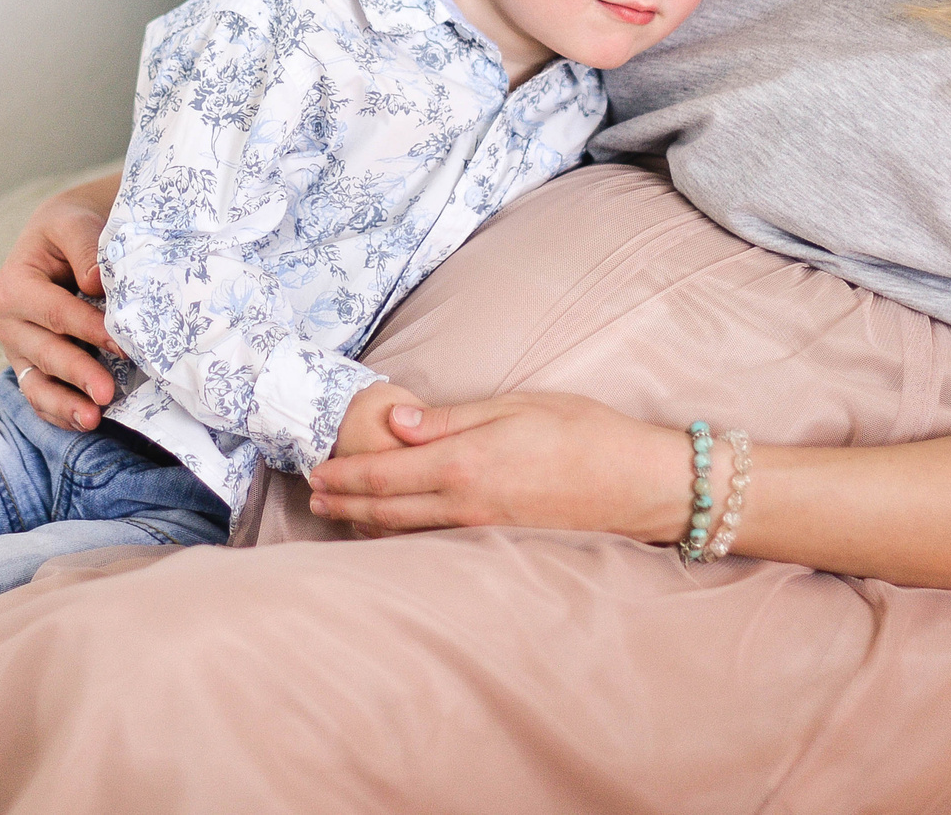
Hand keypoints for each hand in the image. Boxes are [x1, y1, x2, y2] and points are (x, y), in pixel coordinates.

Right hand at [0, 174, 125, 430]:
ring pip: (36, 385)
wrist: (65, 238)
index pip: (55, 312)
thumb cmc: (71, 229)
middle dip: (78, 374)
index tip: (122, 344)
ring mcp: (18, 350)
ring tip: (94, 420)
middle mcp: (10, 322)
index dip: (88, 329)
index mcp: (14, 285)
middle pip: (45, 353)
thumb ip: (84, 247)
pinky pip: (41, 397)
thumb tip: (95, 283)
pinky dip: (60, 414)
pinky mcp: (32, 368)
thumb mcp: (74, 223)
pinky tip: (87, 423)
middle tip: (107, 393)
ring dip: (64, 405)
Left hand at [306, 392, 691, 540]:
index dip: (343, 476)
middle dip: (344, 503)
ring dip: (368, 523)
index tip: (316, 473)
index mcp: (462, 464)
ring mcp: (480, 531)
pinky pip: (435, 542)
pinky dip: (404, 535)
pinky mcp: (498, 542)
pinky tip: (395, 530)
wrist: (637, 483)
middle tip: (314, 498)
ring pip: (407, 532)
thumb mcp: (513, 407)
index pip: (383, 474)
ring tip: (341, 515)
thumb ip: (449, 419)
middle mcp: (463, 505)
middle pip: (385, 510)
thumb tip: (395, 423)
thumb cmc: (582, 432)